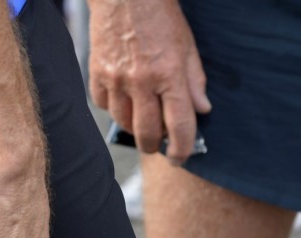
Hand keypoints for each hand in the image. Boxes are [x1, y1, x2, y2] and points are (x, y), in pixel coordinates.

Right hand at [88, 0, 211, 164]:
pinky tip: (123, 101)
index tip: (180, 157)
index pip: (179, 125)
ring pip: (123, 122)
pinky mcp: (97, 73)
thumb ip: (195, 81)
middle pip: (147, 133)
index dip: (182, 148)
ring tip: (142, 121)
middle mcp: (141, 81)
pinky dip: (114, 109)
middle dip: (154, 146)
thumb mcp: (187, 46)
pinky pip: (103, 106)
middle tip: (158, 146)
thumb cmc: (160, 16)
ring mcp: (116, 78)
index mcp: (169, 74)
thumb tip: (202, 110)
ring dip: (134, 128)